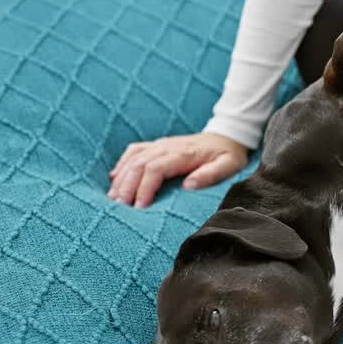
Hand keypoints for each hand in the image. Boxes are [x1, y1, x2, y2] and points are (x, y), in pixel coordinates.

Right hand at [108, 131, 248, 207]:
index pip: (156, 169)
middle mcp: (168, 146)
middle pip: (139, 164)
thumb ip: (211, 174)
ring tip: (113, 199)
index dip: (145, 188)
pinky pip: (134, 151)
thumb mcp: (229, 165)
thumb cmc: (229, 155)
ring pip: (133, 158)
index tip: (140, 208)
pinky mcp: (157, 145)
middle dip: (127, 186)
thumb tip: (189, 186)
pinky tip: (114, 178)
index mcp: (184, 154)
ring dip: (121, 178)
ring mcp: (161, 144)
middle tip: (120, 207)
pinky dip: (121, 163)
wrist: (226, 136)